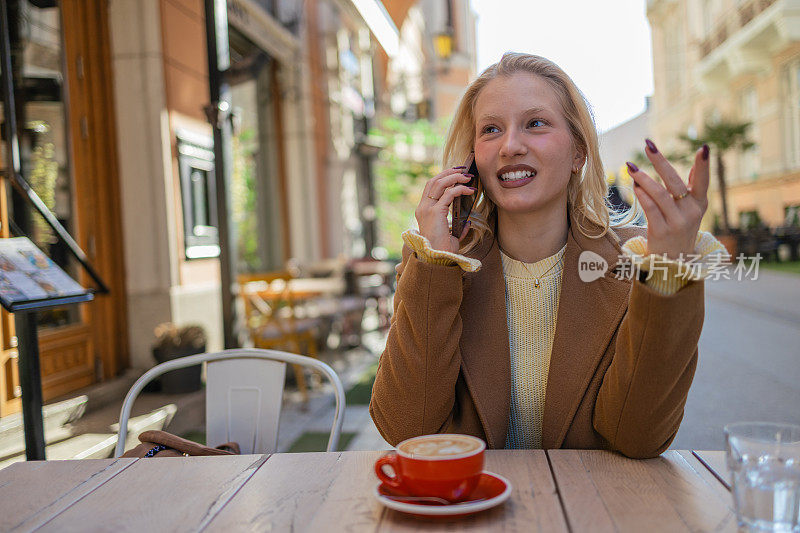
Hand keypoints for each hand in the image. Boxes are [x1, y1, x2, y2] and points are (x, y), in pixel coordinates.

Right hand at [415, 166, 476, 252]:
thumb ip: (456, 227)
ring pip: (440, 183)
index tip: (456, 174)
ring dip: (455, 177)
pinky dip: (460, 189)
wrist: (437, 259)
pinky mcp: (435, 212)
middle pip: (433, 180)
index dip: (443, 177)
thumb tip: (467, 221)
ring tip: (468, 177)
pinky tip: (470, 190)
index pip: (430, 187)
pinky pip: (449, 194)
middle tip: (463, 170)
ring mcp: (427, 209)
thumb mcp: (450, 235)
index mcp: (423, 211)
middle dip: (449, 172)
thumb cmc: (443, 250)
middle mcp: (423, 207)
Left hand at [626, 140, 709, 259]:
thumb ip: (693, 188)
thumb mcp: (691, 210)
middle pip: (674, 182)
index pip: (703, 181)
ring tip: (631, 167)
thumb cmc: (679, 230)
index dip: (703, 166)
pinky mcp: (661, 232)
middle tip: (648, 145)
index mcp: (700, 204)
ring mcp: (677, 223)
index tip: (704, 148)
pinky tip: (634, 185)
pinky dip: (641, 195)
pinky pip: (649, 208)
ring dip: (643, 178)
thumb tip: (698, 162)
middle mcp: (691, 212)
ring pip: (659, 194)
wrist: (673, 262)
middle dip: (660, 161)